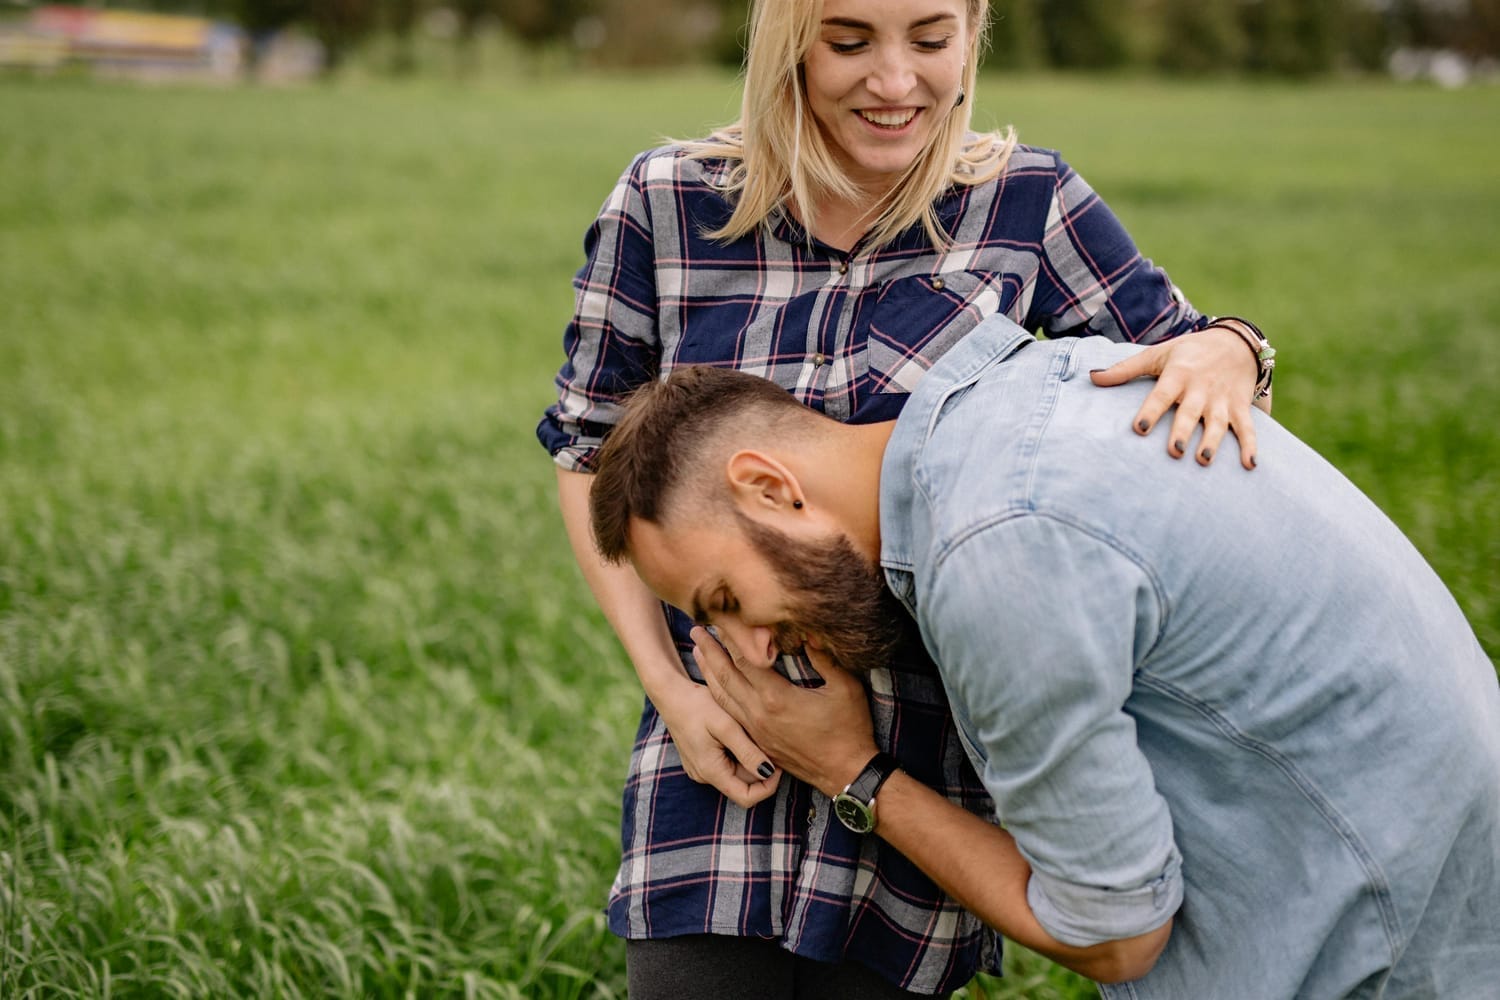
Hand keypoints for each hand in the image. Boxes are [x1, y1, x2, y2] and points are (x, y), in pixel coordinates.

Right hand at [652, 674, 781, 808]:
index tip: (778, 764)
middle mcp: (704, 776)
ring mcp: (701, 769)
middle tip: (768, 741)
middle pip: (743, 784)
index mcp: (711, 771)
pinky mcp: (701, 760)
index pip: (746, 798)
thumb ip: (747, 751)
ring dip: (749, 758)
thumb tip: (768, 773)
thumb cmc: (697, 705)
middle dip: (759, 767)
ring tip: (751, 733)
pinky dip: (737, 753)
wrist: (671, 693)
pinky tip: (739, 733)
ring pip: (736, 773)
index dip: (768, 787)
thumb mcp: (727, 726)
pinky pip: (726, 764)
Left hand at [692, 626, 877, 797]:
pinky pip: (730, 714)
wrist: (846, 773)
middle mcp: (759, 714)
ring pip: (723, 697)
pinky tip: (714, 685)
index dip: (730, 638)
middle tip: (696, 629)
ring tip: (697, 652)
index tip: (718, 619)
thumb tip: (808, 630)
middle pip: (725, 677)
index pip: (745, 660)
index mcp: (776, 698)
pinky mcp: (759, 740)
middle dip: (710, 651)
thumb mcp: (845, 688)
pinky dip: (717, 695)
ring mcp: (756, 730)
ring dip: (708, 672)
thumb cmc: (849, 730)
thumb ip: (824, 657)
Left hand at [1089, 326, 1265, 469]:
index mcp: (1178, 374)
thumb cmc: (1188, 351)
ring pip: (1218, 422)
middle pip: (1190, 412)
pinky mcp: (1241, 406)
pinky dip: (1251, 445)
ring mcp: (1222, 399)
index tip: (1139, 428)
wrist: (1235, 340)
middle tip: (1174, 451)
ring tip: (1204, 460)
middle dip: (1183, 430)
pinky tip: (1250, 465)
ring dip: (1213, 442)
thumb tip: (1092, 378)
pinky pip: (1248, 427)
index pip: (1162, 394)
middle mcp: (1200, 388)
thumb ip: (1125, 369)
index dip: (1151, 411)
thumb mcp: (1157, 354)